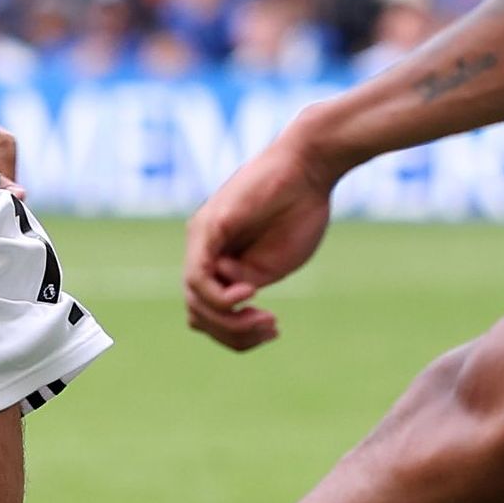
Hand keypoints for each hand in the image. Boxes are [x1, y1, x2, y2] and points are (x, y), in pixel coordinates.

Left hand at [182, 125, 350, 352]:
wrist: (309, 168)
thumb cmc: (300, 210)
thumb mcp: (272, 263)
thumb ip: (247, 284)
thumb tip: (226, 301)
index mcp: (220, 260)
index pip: (207, 313)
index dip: (236, 334)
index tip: (272, 329)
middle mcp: (203, 250)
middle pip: (198, 314)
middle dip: (235, 334)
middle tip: (270, 328)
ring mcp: (201, 238)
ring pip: (194, 301)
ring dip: (231, 322)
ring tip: (264, 318)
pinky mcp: (208, 227)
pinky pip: (199, 277)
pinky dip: (222, 296)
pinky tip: (250, 292)